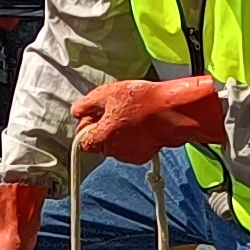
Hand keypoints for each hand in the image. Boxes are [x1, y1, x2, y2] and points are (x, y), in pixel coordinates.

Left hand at [69, 74, 225, 166]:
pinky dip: (135, 136)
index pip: (82, 142)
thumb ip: (86, 104)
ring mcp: (131, 155)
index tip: (94, 114)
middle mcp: (114, 152)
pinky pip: (133, 145)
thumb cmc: (141, 101)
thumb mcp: (107, 94)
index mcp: (100, 139)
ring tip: (132, 112)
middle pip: (100, 143)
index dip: (86, 127)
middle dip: (104, 128)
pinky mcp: (146, 154)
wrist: (173, 112)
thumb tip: (76, 111)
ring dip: (120, 131)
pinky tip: (142, 121)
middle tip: (115, 108)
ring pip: (118, 144)